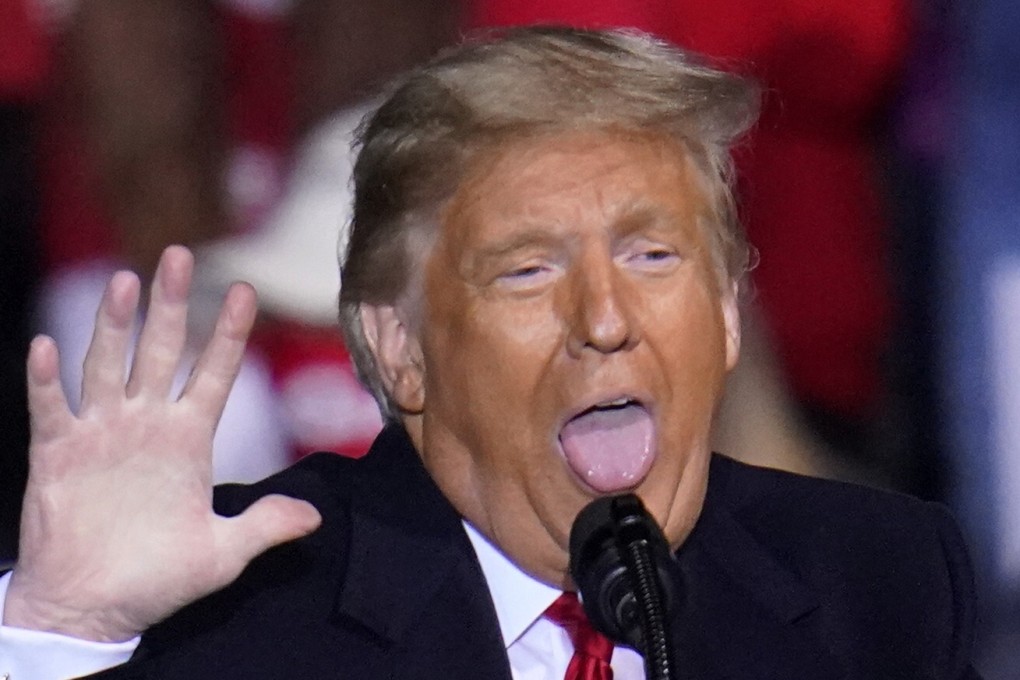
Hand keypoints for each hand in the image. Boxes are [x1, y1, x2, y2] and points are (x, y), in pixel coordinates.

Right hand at [4, 246, 320, 641]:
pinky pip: (50, 408)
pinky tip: (46, 346)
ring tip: (125, 280)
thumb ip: (265, 526)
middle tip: (180, 256)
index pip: (215, 373)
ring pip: (107, 365)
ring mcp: (101, 434)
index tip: (246, 290)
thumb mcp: (221, 553)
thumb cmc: (157, 579)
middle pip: (162, 352)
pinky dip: (46, 380)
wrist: (92, 608)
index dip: (229, 333)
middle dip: (171, 305)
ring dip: (113, 325)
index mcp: (189, 440)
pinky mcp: (57, 453)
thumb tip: (316, 517)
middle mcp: (147, 425)